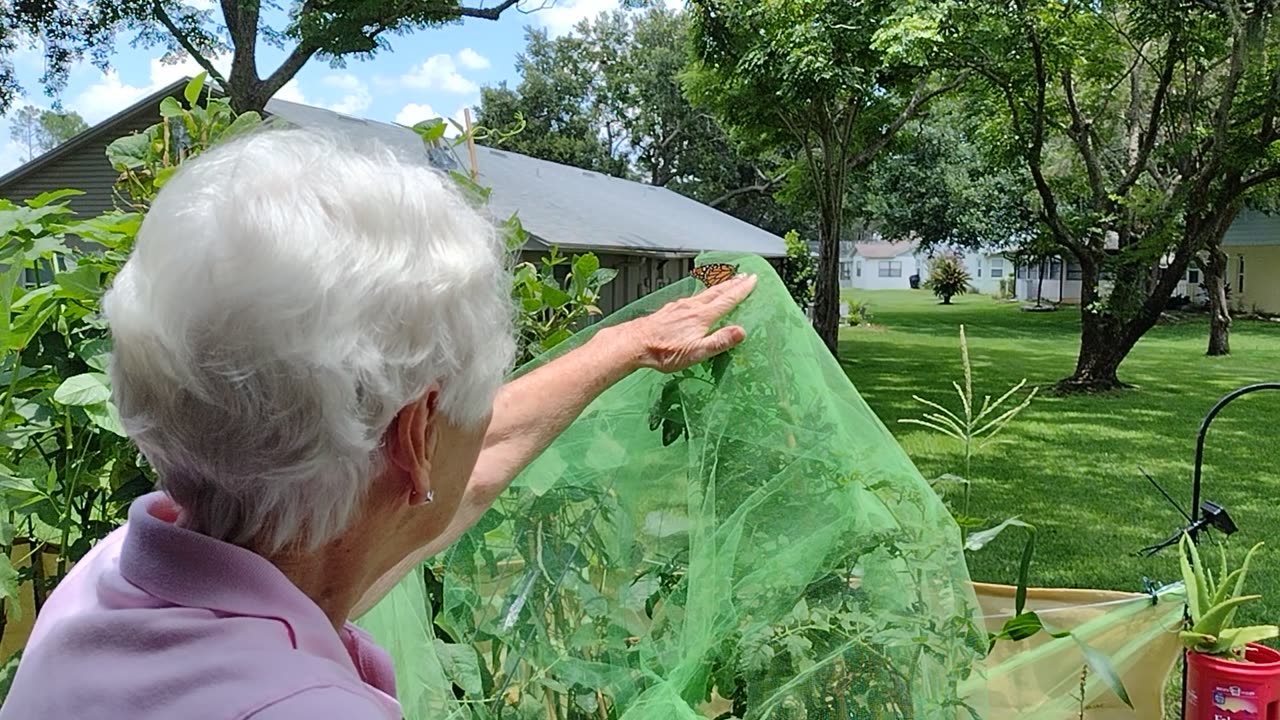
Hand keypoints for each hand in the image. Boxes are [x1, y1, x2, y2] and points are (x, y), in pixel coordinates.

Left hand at [618, 272, 757, 373]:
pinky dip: (702, 294)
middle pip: (717, 292)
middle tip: (745, 275)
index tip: (753, 280)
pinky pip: (691, 298)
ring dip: (719, 286)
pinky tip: (698, 298)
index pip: (727, 300)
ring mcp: (678, 307)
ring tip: (727, 282)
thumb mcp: (696, 352)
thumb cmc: (663, 351)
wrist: (634, 344)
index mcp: (701, 316)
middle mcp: (691, 307)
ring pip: (704, 293)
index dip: (741, 290)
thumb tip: (741, 332)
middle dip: (733, 283)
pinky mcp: (669, 311)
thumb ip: (719, 341)